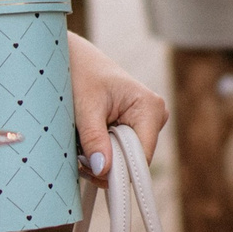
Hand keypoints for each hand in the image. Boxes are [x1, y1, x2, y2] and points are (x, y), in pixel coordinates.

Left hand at [68, 33, 168, 178]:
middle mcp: (155, 117)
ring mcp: (147, 124)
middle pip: (134, 161)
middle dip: (106, 165)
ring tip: (81, 148)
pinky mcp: (136, 129)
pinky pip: (121, 153)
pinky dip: (103, 154)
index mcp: (150, 108)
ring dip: (102, 160)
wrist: (76, 60)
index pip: (142, 156)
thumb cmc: (83, 74)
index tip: (92, 171)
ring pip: (126, 159)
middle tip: (81, 158)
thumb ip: (94, 139)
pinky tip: (88, 146)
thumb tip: (103, 170)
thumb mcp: (85, 107)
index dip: (119, 170)